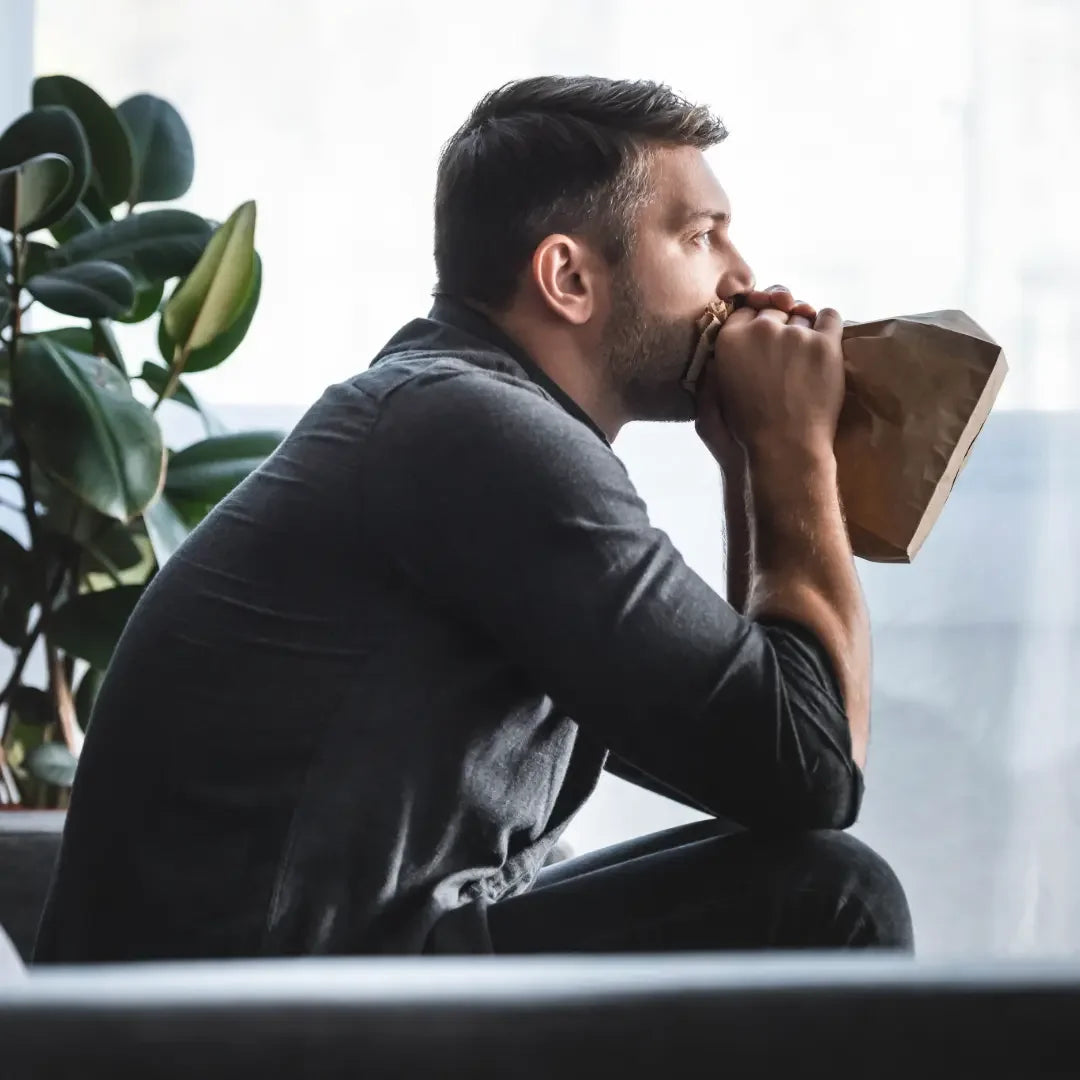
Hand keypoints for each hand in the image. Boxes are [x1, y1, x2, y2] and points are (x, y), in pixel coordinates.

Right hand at [700, 286, 844, 460]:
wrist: (785, 446)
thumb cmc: (749, 428)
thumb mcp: (716, 394)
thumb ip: (716, 364)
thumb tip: (729, 340)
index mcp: (729, 339)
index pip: (746, 311)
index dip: (755, 323)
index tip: (762, 338)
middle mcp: (761, 329)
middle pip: (774, 310)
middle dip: (779, 325)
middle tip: (784, 352)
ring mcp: (795, 334)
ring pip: (802, 315)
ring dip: (804, 329)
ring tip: (804, 357)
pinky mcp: (825, 343)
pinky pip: (830, 317)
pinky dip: (828, 325)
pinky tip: (824, 342)